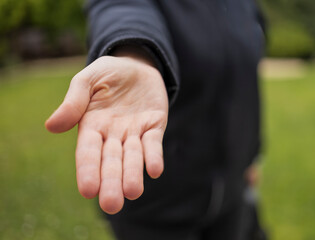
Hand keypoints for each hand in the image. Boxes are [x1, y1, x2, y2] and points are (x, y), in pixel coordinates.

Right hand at [45, 52, 167, 213]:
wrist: (137, 65)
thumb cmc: (107, 73)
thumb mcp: (87, 80)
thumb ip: (73, 101)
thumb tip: (51, 126)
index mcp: (92, 126)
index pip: (88, 152)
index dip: (88, 170)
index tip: (88, 190)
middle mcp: (113, 135)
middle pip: (111, 162)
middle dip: (111, 182)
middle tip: (111, 205)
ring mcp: (135, 132)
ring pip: (133, 157)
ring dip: (133, 174)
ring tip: (133, 192)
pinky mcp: (154, 126)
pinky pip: (154, 143)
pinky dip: (154, 156)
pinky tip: (155, 170)